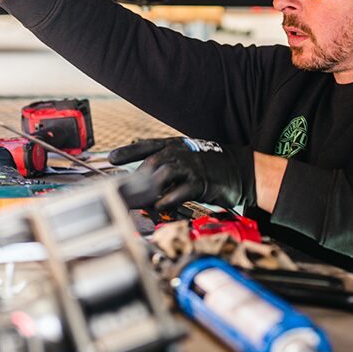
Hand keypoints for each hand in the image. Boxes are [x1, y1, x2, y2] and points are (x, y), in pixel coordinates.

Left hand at [109, 137, 255, 210]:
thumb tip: (143, 180)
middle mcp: (182, 153)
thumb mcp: (186, 160)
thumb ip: (166, 167)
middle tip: (122, 191)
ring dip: (149, 189)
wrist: (240, 170)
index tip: (111, 158)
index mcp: (176, 145)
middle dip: (135, 177)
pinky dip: (167, 199)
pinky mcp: (201, 183)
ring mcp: (192, 167)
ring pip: (164, 174)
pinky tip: (158, 206)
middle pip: (153, 161)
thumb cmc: (210, 166)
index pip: (148, 146)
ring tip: (138, 201)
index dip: (128, 151)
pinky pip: (180, 191)